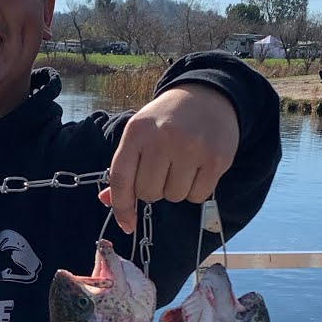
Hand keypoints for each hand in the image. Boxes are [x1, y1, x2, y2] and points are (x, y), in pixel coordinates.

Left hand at [98, 84, 239, 233]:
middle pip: (149, 193)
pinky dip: (196, 190)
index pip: (121, 179)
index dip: (121, 206)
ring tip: (182, 165)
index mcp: (137, 132)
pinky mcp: (216, 159)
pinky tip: (198, 168)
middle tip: (163, 170)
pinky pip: (198, 196)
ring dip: (176, 189)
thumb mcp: (140, 133)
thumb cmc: (166, 120)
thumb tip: (106, 200)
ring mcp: (191, 148)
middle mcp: (162, 138)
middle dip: (154, 190)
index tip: (127, 224)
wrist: (206, 96)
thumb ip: (124, 167)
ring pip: (174, 197)